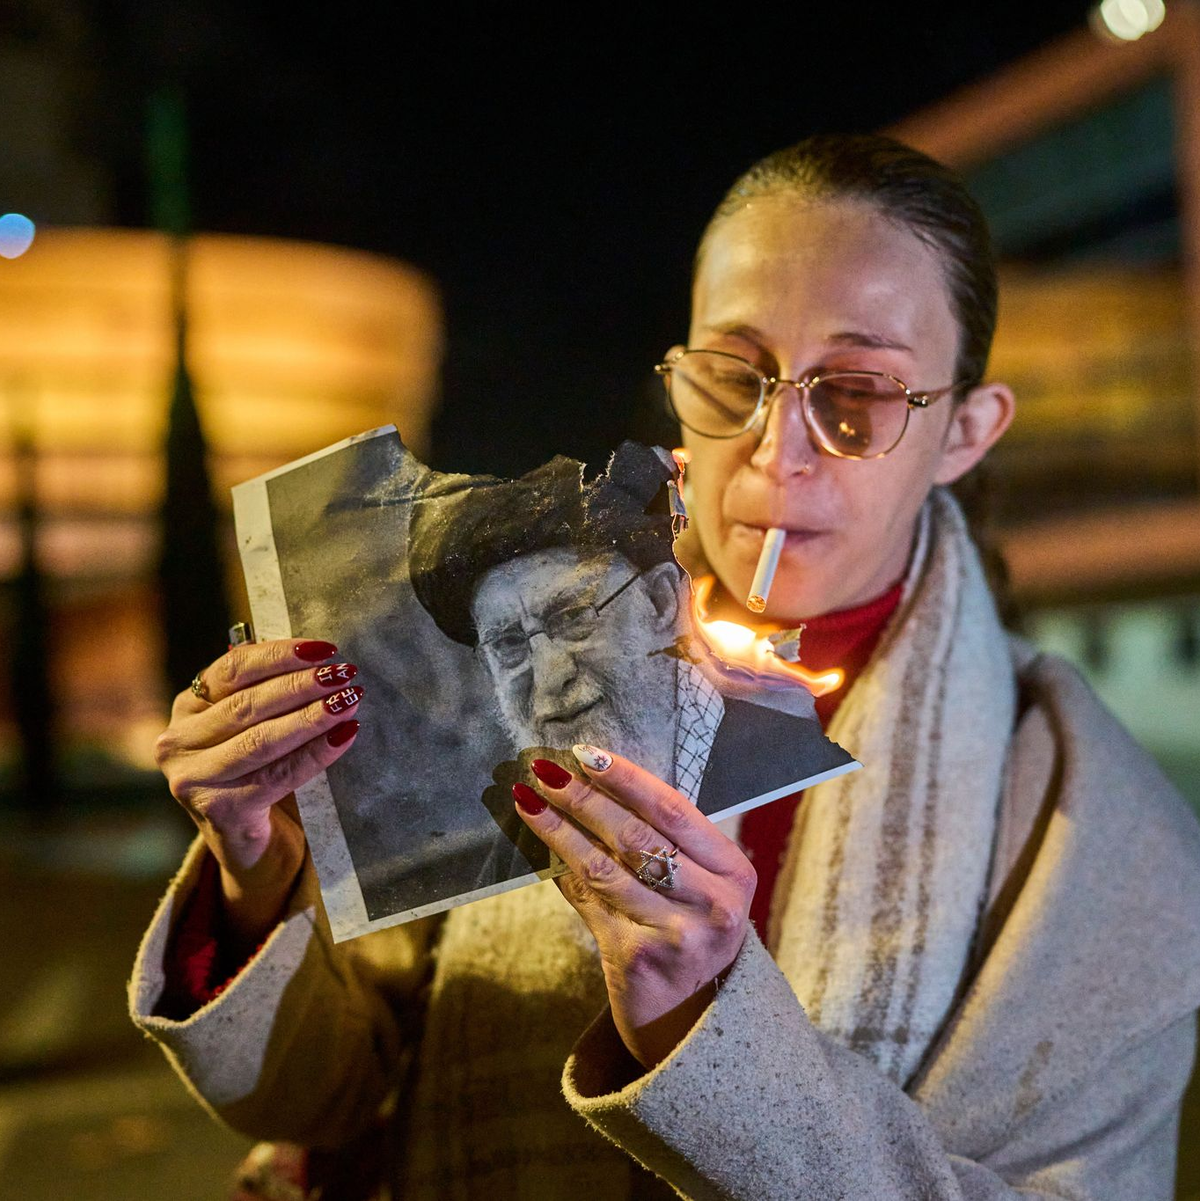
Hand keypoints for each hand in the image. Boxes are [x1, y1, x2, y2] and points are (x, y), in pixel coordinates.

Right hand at [154, 638, 363, 951]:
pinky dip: (315, 754)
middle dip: (302, 685)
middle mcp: (177, 741)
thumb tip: (321, 657)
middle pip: (247, 704)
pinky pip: (277, 776)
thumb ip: (270, 692)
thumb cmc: (258, 771)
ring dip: (311, 717)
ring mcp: (192, 779)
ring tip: (349, 700)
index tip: (325, 649)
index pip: (233, 669)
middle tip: (345, 673)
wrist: (250, 842)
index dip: (279, 655)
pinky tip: (344, 736)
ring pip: (261, 739)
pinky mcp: (218, 810)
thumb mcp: (253, 726)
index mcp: (187, 707)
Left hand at [514, 747, 755, 1069]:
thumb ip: (668, 839)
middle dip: (584, 798)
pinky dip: (560, 870)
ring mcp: (675, 935)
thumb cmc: (693, 928)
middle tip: (543, 771)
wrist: (694, 1018)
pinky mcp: (635, 959)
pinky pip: (587, 901)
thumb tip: (595, 778)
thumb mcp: (703, 883)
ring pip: (604, 867)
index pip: (674, 811)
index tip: (585, 754)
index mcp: (734, 873)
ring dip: (559, 830)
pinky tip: (539, 847)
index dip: (626, 779)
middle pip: (636, 837)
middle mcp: (713, 904)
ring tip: (527, 800)